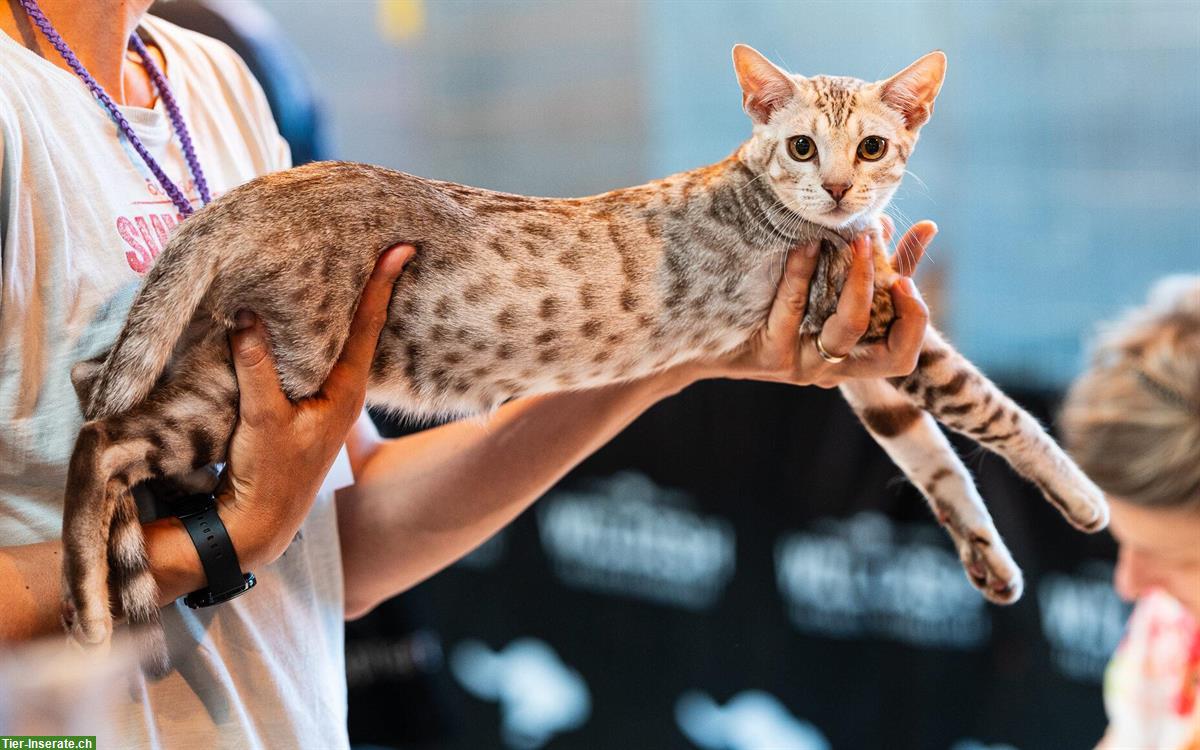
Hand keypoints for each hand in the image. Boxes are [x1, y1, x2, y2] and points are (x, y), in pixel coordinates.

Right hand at [218, 244, 413, 567]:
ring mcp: (325, 397)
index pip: (367, 325)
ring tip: (344, 263)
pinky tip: (302, 311)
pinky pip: (311, 355)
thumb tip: (246, 315)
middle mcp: (342, 390)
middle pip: (358, 326)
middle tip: (377, 241)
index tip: (401, 249)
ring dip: (336, 306)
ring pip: (334, 340)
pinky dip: (309, 330)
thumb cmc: (270, 476)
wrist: (259, 525)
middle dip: (365, 286)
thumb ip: (256, 366)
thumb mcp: (262, 419)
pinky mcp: (303, 404)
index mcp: (346, 390)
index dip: (381, 285)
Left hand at [688, 217, 934, 387]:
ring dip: (855, 281)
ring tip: (853, 241)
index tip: (905, 281)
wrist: (709, 337)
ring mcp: (803, 368)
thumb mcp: (834, 286)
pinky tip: (804, 243)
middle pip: (888, 358)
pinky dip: (803, 272)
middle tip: (887, 258)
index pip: (902, 357)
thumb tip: (928, 227)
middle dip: (898, 305)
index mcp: (853, 358)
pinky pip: (794, 309)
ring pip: (846, 330)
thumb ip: (883, 263)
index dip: (916, 322)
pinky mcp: (772, 357)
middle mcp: (833, 371)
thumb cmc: (779, 306)